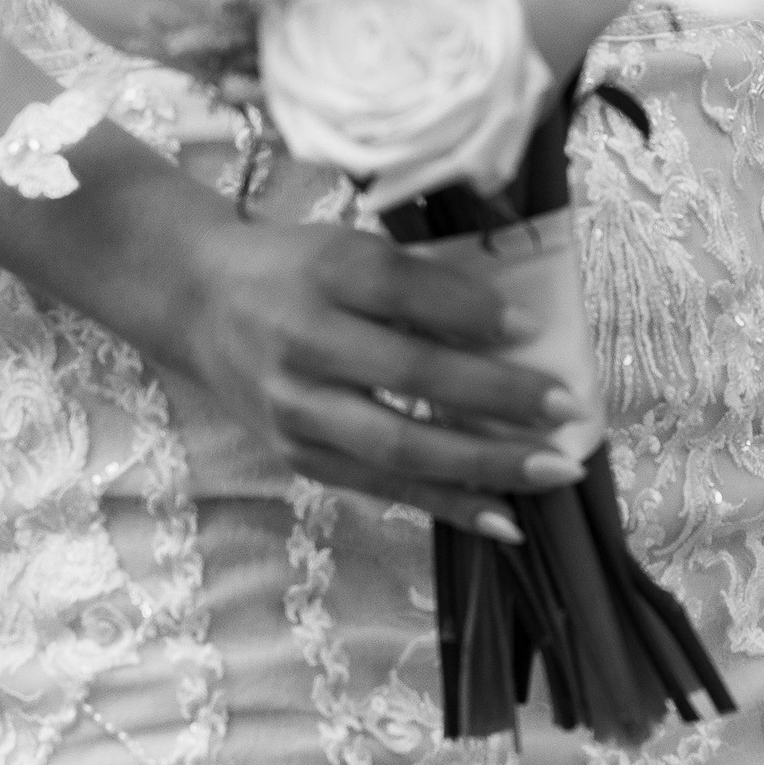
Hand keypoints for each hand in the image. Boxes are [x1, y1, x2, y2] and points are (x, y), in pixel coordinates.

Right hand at [166, 216, 587, 537]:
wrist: (197, 301)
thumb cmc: (297, 268)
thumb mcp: (352, 248)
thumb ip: (421, 282)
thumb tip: (517, 326)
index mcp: (325, 272)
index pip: (401, 288)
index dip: (468, 310)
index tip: (532, 325)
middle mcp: (304, 344)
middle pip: (408, 375)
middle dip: (496, 397)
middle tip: (566, 410)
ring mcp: (297, 410)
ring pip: (398, 446)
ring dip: (484, 464)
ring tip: (552, 471)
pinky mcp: (298, 456)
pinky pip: (381, 486)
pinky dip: (446, 503)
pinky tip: (501, 516)